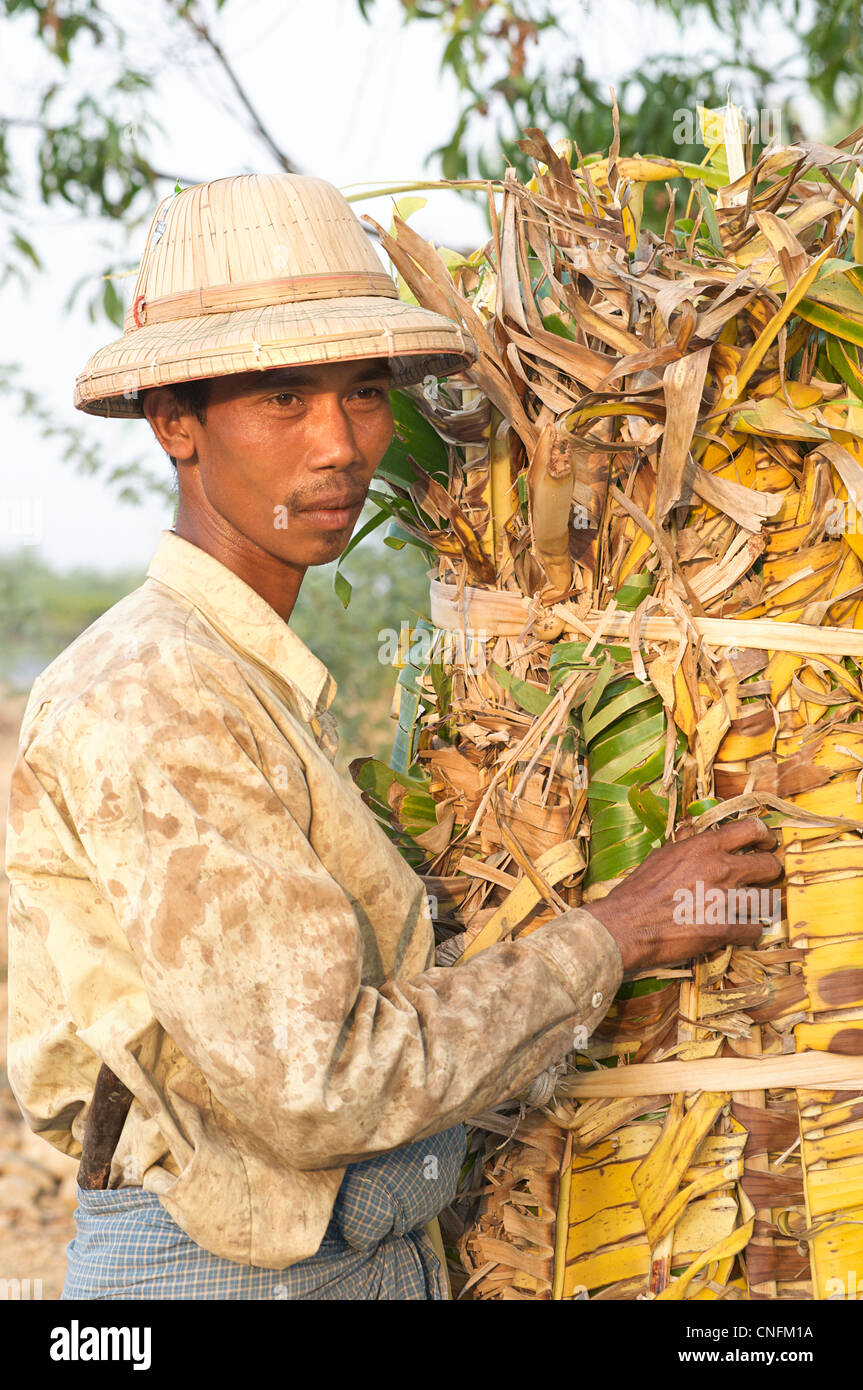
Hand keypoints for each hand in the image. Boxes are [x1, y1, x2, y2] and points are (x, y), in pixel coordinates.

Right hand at [586, 816, 781, 971]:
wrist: (627, 925)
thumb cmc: (639, 890)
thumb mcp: (660, 856)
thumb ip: (684, 844)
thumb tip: (693, 829)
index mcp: (705, 846)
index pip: (753, 829)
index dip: (764, 836)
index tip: (765, 845)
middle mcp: (721, 869)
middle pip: (770, 865)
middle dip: (769, 873)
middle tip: (762, 880)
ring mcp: (725, 900)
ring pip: (768, 900)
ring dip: (759, 905)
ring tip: (750, 908)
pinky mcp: (724, 929)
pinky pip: (755, 930)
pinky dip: (749, 931)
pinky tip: (738, 930)